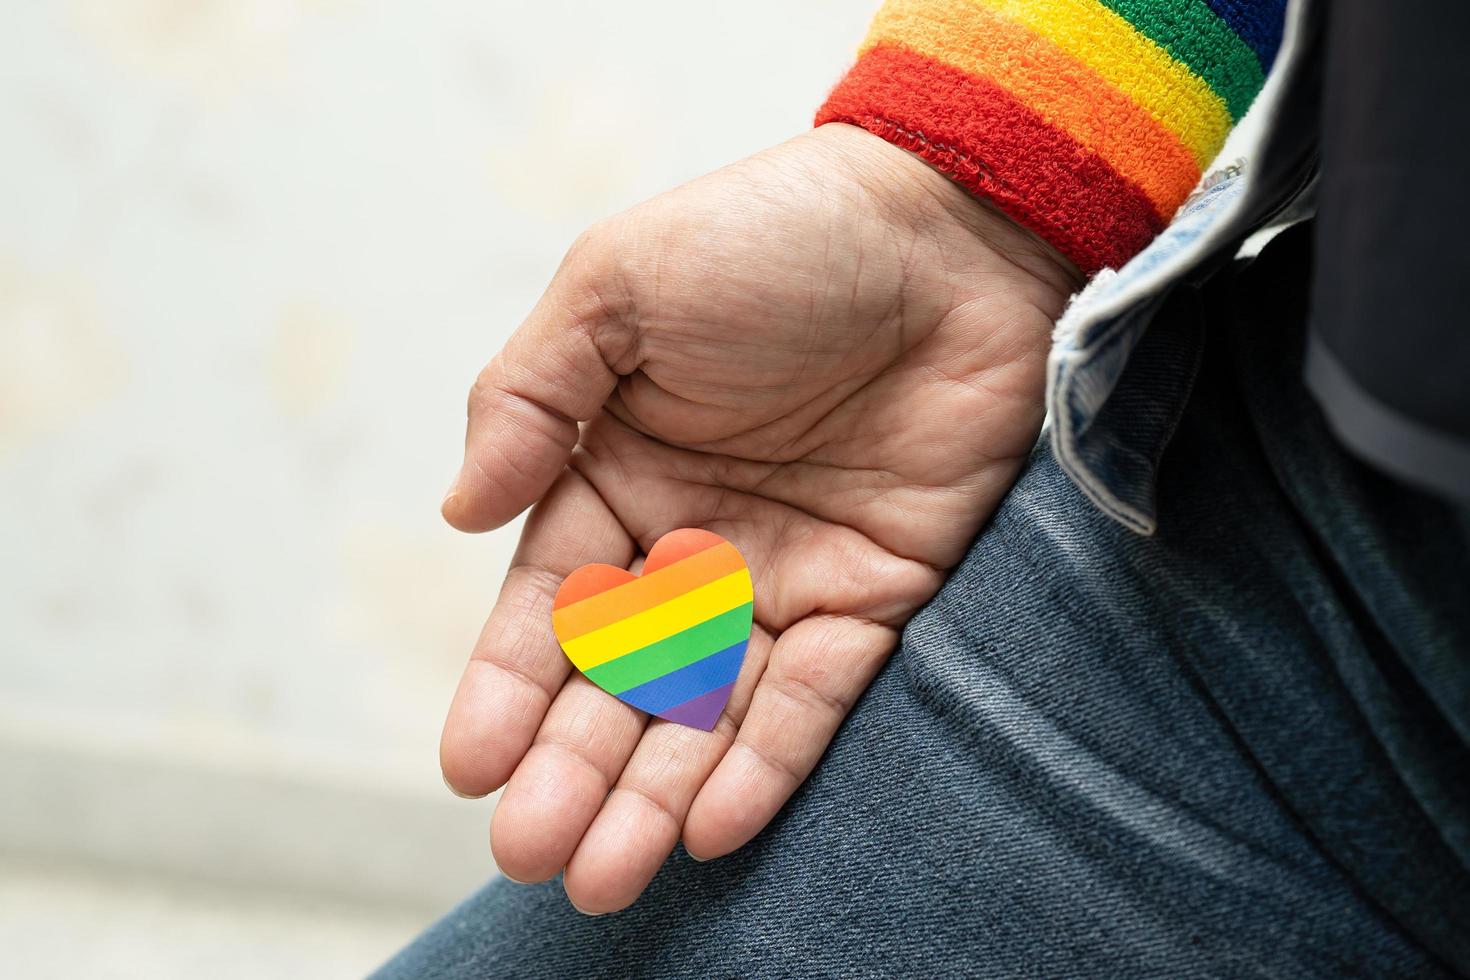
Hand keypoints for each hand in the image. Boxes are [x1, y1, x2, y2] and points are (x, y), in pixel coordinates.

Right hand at [439, 123, 1078, 912]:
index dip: (506, 686)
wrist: (950, 220)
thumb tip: (457, 513)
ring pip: (707, 709)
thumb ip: (529, 395)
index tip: (468, 766)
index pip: (547, 605)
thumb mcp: (617, 287)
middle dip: (571, 768)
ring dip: (656, 794)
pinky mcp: (879, 593)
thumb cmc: (772, 235)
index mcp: (614, 472)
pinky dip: (766, 758)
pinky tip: (713, 824)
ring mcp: (784, 575)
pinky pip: (816, 694)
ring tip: (607, 875)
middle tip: (531, 852)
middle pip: (618, 681)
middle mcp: (692, 539)